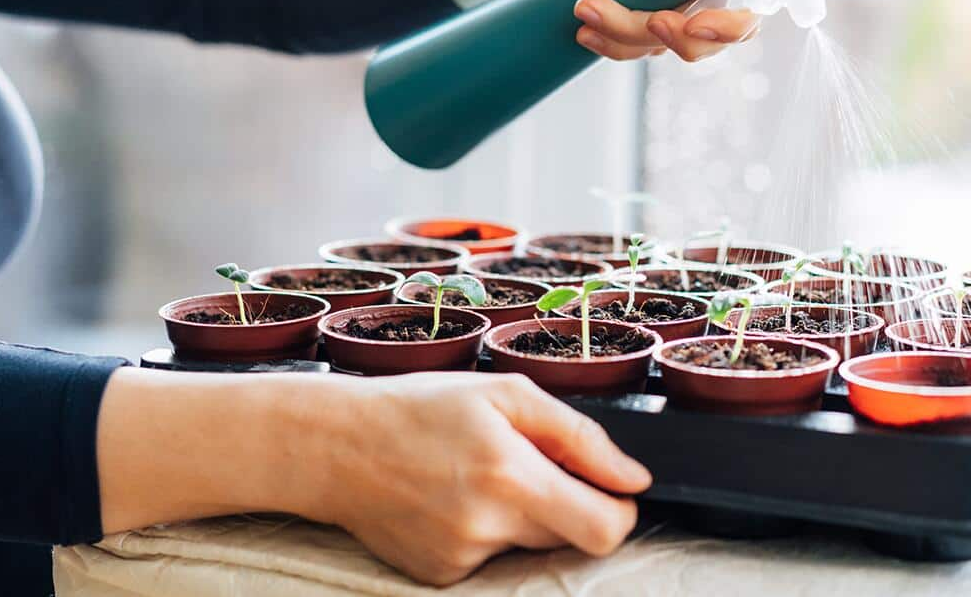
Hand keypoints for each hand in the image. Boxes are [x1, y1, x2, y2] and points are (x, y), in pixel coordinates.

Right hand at [288, 371, 648, 584]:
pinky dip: (486, 531)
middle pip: (571, 537)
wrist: (336, 446)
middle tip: (528, 465)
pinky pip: (491, 558)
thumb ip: (579, 436)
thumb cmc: (421, 407)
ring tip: (477, 476)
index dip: (618, 509)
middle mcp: (488, 527)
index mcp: (511, 476)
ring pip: (530, 546)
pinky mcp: (440, 576)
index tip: (607, 487)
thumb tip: (634, 478)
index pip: (605, 530)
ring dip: (523, 516)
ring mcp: (462, 559)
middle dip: (568, 504)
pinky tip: (452, 499)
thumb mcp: (505, 394)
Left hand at [556, 0, 760, 61]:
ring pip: (668, 45)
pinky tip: (585, 30)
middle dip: (674, 38)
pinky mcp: (651, 22)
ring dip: (626, 36)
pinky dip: (613, 45)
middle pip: (714, 37)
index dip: (729, 24)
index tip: (692, 25)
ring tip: (583, 7)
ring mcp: (680, 5)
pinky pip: (640, 49)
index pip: (748, 1)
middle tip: (643, 21)